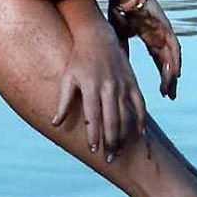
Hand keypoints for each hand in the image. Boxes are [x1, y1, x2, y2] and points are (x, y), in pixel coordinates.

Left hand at [51, 17, 146, 159]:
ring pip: (126, 115)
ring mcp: (122, 84)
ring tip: (120, 151)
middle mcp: (108, 86)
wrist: (97, 37)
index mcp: (90, 86)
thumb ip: (63, 101)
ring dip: (124, 135)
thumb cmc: (77, 59)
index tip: (93, 151)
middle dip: (111, 141)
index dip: (93, 134)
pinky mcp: (132, 82)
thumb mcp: (67, 78)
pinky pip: (140, 105)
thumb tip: (55, 123)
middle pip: (111, 119)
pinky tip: (139, 135)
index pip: (92, 116)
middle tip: (110, 159)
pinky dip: (140, 120)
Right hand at [108, 0, 181, 98]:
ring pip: (172, 56)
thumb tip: (119, 69)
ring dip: (172, 73)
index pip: (159, 61)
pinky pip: (173, 46)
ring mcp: (164, 30)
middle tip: (169, 96)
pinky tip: (175, 73)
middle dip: (168, 80)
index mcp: (150, 38)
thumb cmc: (117, 10)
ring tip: (170, 89)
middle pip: (168, 62)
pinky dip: (175, 61)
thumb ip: (122, 51)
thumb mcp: (118, 36)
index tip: (162, 93)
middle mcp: (160, 36)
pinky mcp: (165, 26)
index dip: (161, 76)